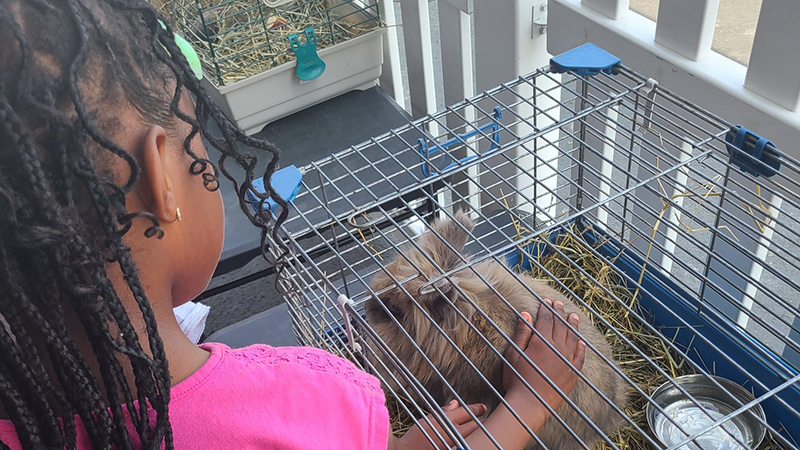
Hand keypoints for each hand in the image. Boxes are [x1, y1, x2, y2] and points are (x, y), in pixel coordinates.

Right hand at [395, 401, 485, 449]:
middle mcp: (453, 432)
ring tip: (481, 429)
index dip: (477, 409)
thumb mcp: (428, 418)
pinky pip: (465, 443)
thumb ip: (444, 410)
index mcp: (447, 420)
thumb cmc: (416, 436)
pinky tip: (470, 440)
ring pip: (473, 436)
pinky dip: (470, 440)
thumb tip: (455, 403)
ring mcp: (455, 444)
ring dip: (478, 431)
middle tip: (485, 418)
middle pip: (475, 424)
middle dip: (481, 421)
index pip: (468, 411)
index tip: (483, 408)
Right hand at [502, 299, 585, 418]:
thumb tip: (526, 315)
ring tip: (573, 316)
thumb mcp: (514, 354)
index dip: (546, 310)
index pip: (546, 320)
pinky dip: (581, 348)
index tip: (546, 301)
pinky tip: (581, 342)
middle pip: (560, 326)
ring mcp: (567, 361)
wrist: (529, 404)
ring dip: (573, 325)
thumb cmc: (517, 379)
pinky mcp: (572, 374)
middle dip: (559, 313)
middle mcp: (557, 349)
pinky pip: (579, 357)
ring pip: (572, 338)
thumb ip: (521, 334)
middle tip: (559, 303)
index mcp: (542, 343)